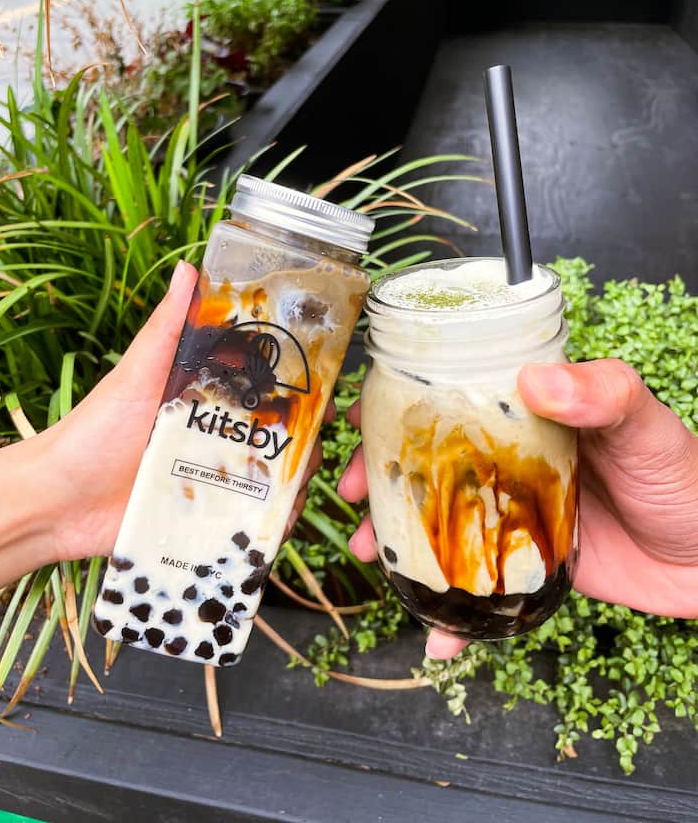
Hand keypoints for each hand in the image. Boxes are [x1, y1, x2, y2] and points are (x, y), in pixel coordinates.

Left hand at [0, 261, 325, 596]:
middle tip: (313, 446)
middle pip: (274, 437)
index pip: (261, 387)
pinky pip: (249, 521)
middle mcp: (214, 439)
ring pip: (269, 480)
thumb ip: (166, 329)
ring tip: (301, 486)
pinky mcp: (206, 520)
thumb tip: (189, 268)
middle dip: (302, 441)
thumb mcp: (136, 374)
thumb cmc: (93, 432)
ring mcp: (212, 480)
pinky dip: (271, 522)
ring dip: (292, 483)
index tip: (320, 387)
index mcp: (203, 398)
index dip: (294, 387)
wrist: (57, 503)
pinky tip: (283, 521)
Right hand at [338, 359, 697, 658]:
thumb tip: (537, 380)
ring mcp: (514, 514)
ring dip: (400, 543)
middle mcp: (511, 461)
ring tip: (372, 557)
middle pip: (429, 465)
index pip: (451, 397)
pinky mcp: (527, 565)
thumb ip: (601, 395)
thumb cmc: (685, 476)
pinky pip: (478, 588)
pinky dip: (455, 616)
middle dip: (380, 479)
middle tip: (351, 496)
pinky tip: (438, 635)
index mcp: (528, 414)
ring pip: (441, 525)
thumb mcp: (645, 424)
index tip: (358, 419)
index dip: (397, 406)